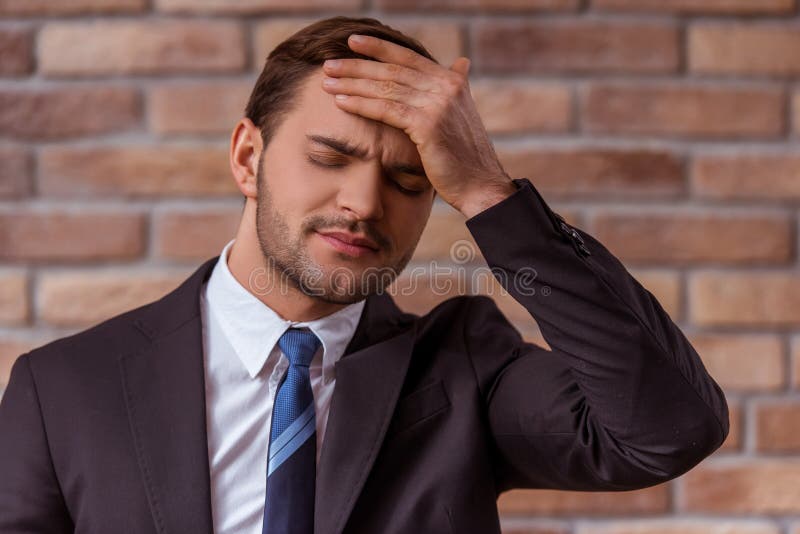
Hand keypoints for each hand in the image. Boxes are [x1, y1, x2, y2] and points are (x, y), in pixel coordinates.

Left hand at [321, 33, 516, 217]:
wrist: (479, 185)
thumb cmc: (465, 156)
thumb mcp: (463, 114)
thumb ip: (457, 87)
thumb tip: (461, 63)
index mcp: (452, 80)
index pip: (408, 57)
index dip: (378, 47)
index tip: (352, 41)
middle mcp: (446, 86)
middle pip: (392, 70)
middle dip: (357, 66)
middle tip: (329, 65)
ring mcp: (438, 104)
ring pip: (385, 88)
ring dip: (352, 84)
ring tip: (327, 82)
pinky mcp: (427, 125)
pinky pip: (386, 110)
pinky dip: (361, 104)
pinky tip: (341, 102)